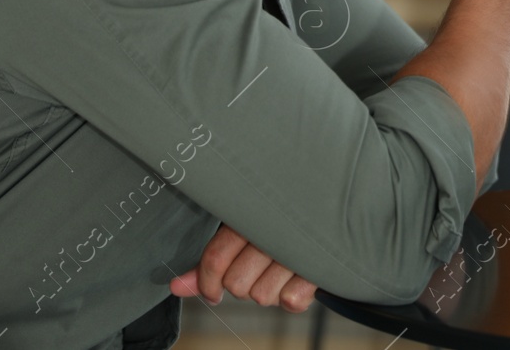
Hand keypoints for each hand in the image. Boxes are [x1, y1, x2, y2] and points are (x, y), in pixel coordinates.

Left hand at [169, 223, 316, 311]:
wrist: (332, 207)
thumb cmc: (279, 220)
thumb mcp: (242, 229)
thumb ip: (212, 260)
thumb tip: (176, 287)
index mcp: (249, 213)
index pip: (216, 258)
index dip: (207, 283)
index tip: (212, 292)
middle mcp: (273, 229)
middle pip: (237, 284)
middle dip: (242, 284)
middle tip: (256, 269)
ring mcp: (298, 248)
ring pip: (261, 296)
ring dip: (268, 289)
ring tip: (279, 269)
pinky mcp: (320, 268)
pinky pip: (290, 302)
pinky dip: (292, 295)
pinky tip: (297, 276)